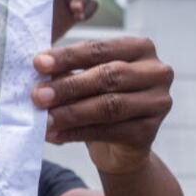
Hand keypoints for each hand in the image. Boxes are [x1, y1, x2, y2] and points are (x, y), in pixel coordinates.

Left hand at [31, 36, 173, 174]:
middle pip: (108, 76)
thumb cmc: (98, 101)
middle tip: (38, 95)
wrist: (118, 147)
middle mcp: (156, 72)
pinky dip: (77, 133)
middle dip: (68, 86)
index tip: (38, 63)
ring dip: (71, 112)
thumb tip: (40, 72)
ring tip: (44, 119)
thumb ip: (68, 73)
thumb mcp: (84, 82)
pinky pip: (109, 131)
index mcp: (140, 48)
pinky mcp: (149, 132)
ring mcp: (157, 102)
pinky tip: (55, 134)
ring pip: (109, 105)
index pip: (100, 49)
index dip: (68, 56)